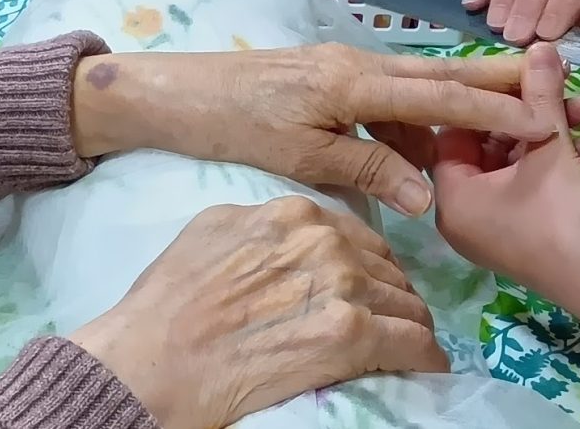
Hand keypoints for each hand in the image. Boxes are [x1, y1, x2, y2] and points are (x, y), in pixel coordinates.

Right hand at [71, 197, 447, 428]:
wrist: (153, 360)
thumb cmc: (169, 299)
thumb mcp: (214, 229)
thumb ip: (265, 222)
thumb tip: (293, 232)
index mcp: (296, 214)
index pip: (359, 237)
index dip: (368, 266)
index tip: (370, 287)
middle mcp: (327, 243)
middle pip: (387, 269)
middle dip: (392, 295)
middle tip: (390, 320)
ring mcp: (342, 286)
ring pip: (406, 303)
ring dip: (410, 325)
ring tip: (408, 344)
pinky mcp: (350, 335)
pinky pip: (412, 342)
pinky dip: (424, 356)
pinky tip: (427, 364)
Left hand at [74, 43, 555, 216]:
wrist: (179, 91)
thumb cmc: (233, 122)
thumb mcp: (300, 153)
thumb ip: (367, 168)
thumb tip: (428, 194)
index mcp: (357, 81)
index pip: (440, 96)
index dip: (494, 109)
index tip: (542, 118)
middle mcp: (362, 64)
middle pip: (443, 74)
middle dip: (500, 81)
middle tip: (553, 83)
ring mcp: (350, 67)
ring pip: (422, 84)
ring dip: (467, 97)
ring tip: (514, 108)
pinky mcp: (337, 78)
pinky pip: (394, 96)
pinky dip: (424, 114)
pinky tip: (437, 137)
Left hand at [432, 43, 579, 315]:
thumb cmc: (564, 219)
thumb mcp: (551, 148)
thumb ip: (541, 94)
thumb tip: (540, 44)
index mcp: (450, 196)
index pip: (453, 126)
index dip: (488, 94)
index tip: (522, 69)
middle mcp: (462, 212)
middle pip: (487, 140)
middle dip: (530, 111)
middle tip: (564, 86)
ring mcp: (492, 224)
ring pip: (515, 159)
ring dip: (553, 132)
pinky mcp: (522, 229)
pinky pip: (530, 182)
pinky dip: (558, 161)